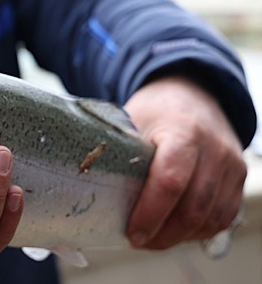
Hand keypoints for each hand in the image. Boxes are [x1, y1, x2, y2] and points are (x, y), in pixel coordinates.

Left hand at [124, 76, 245, 249]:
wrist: (192, 95)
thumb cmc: (157, 111)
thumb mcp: (132, 121)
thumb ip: (122, 155)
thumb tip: (98, 193)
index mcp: (184, 131)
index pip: (170, 181)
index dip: (150, 214)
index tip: (132, 232)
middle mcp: (214, 150)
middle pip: (193, 208)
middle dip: (162, 234)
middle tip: (137, 240)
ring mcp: (231, 165)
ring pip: (210, 218)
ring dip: (179, 237)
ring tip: (152, 238)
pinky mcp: (238, 178)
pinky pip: (223, 217)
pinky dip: (198, 231)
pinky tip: (175, 231)